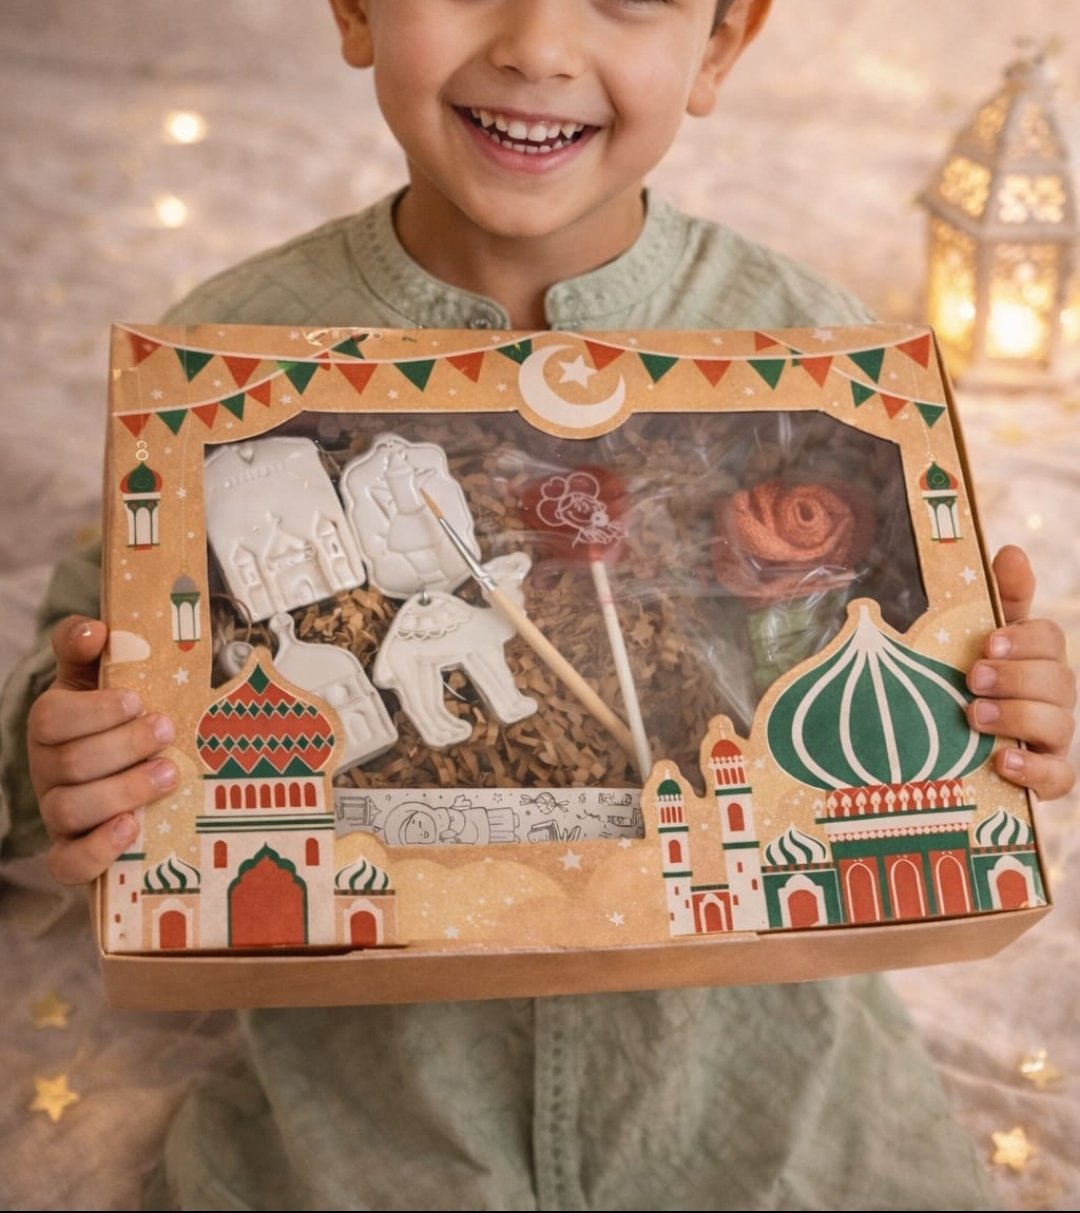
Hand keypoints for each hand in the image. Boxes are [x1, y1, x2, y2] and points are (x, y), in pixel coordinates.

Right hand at [27, 616, 178, 884]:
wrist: (127, 773)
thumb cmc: (116, 720)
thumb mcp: (98, 678)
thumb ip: (86, 648)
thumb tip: (94, 628)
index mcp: (50, 725)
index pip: (51, 717)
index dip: (93, 710)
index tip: (135, 699)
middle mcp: (47, 771)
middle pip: (70, 763)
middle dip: (124, 745)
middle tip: (168, 730)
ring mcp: (58, 815)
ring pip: (71, 810)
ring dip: (124, 790)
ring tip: (169, 773)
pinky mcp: (73, 855)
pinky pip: (67, 864)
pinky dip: (98, 849)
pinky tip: (132, 828)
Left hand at [967, 546, 1076, 801]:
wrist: (938, 748)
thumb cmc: (964, 683)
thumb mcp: (970, 639)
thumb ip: (997, 600)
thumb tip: (1012, 551)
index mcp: (1033, 658)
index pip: (1049, 639)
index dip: (1024, 639)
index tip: (987, 643)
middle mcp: (1051, 697)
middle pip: (1059, 680)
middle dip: (1016, 677)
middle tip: (973, 677)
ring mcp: (1052, 738)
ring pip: (1060, 724)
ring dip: (1018, 716)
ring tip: (974, 715)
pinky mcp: (1045, 777)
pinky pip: (1060, 777)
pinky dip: (1035, 770)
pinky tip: (1003, 761)